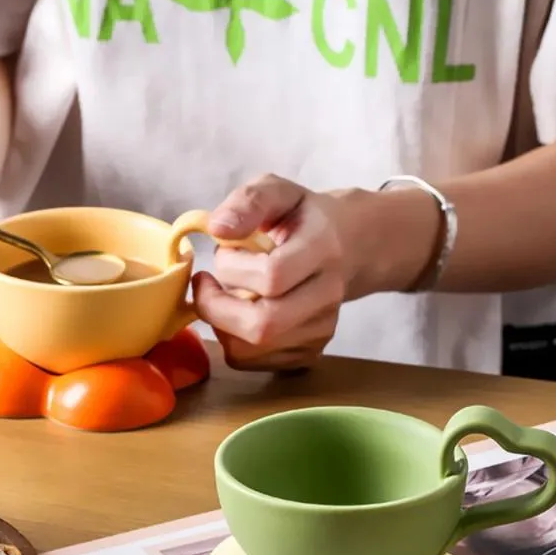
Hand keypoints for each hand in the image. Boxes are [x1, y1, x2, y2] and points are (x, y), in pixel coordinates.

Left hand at [192, 174, 350, 370]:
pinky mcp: (311, 351)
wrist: (349, 245)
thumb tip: (217, 228)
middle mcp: (328, 295)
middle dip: (217, 309)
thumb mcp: (278, 191)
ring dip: (222, 326)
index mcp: (322, 249)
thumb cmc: (303, 217)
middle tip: (206, 286)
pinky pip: (256, 363)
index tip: (220, 254)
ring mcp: (322, 329)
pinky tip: (239, 313)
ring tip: (225, 296)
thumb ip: (248, 201)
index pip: (272, 276)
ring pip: (253, 351)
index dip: (232, 269)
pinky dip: (233, 342)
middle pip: (264, 325)